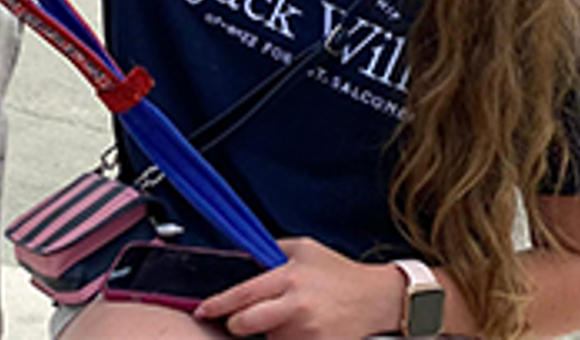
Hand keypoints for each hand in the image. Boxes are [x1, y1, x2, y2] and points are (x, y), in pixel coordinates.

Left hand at [194, 238, 403, 338]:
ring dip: (269, 332)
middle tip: (242, 319)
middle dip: (237, 324)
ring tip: (292, 318)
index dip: (218, 305)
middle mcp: (296, 307)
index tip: (203, 311)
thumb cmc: (339, 273)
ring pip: (267, 339)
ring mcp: (307, 334)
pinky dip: (287, 339)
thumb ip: (271, 251)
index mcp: (290, 278)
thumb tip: (243, 256)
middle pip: (246, 325)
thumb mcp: (304, 249)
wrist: (377, 300)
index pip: (243, 294)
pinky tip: (303, 328)